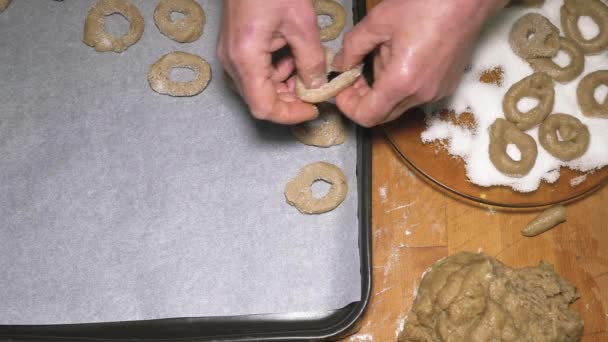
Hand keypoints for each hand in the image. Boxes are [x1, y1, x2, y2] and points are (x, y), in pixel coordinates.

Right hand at [217, 0, 325, 123]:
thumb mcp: (301, 23)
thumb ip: (311, 60)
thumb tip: (316, 87)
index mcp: (245, 57)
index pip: (264, 107)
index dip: (290, 115)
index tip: (313, 109)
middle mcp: (231, 61)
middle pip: (259, 100)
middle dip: (289, 100)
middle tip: (314, 89)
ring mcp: (229, 55)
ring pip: (258, 87)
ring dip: (284, 85)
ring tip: (304, 66)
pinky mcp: (234, 48)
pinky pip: (255, 72)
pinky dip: (276, 72)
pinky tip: (291, 56)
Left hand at [334, 0, 507, 126]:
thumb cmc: (426, 4)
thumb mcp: (378, 22)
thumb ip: (352, 48)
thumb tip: (339, 65)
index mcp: (402, 82)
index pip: (366, 116)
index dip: (347, 106)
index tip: (341, 87)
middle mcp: (421, 95)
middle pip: (381, 114)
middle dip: (362, 97)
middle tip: (354, 72)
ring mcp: (436, 92)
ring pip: (397, 104)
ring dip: (381, 89)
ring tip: (381, 55)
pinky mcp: (446, 86)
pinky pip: (414, 95)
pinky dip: (399, 84)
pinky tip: (401, 56)